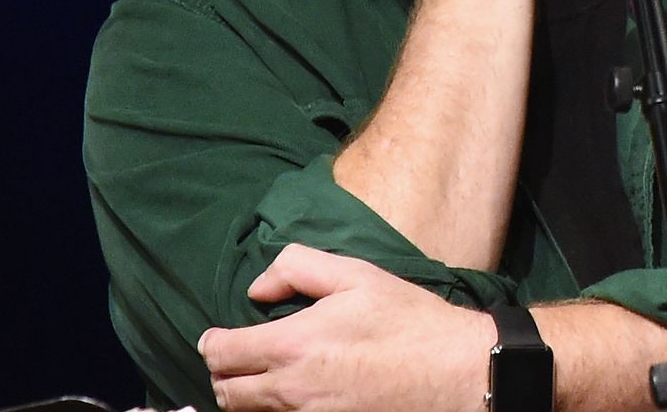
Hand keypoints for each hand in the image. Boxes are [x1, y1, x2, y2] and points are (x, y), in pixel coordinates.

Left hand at [199, 244, 489, 411]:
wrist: (454, 371)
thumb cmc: (408, 320)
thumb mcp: (357, 275)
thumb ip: (298, 268)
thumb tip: (257, 289)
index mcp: (291, 344)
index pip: (220, 353)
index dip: (213, 343)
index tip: (219, 337)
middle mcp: (290, 390)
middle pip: (226, 393)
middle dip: (225, 373)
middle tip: (240, 358)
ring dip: (247, 396)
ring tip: (263, 379)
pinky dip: (277, 411)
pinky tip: (296, 395)